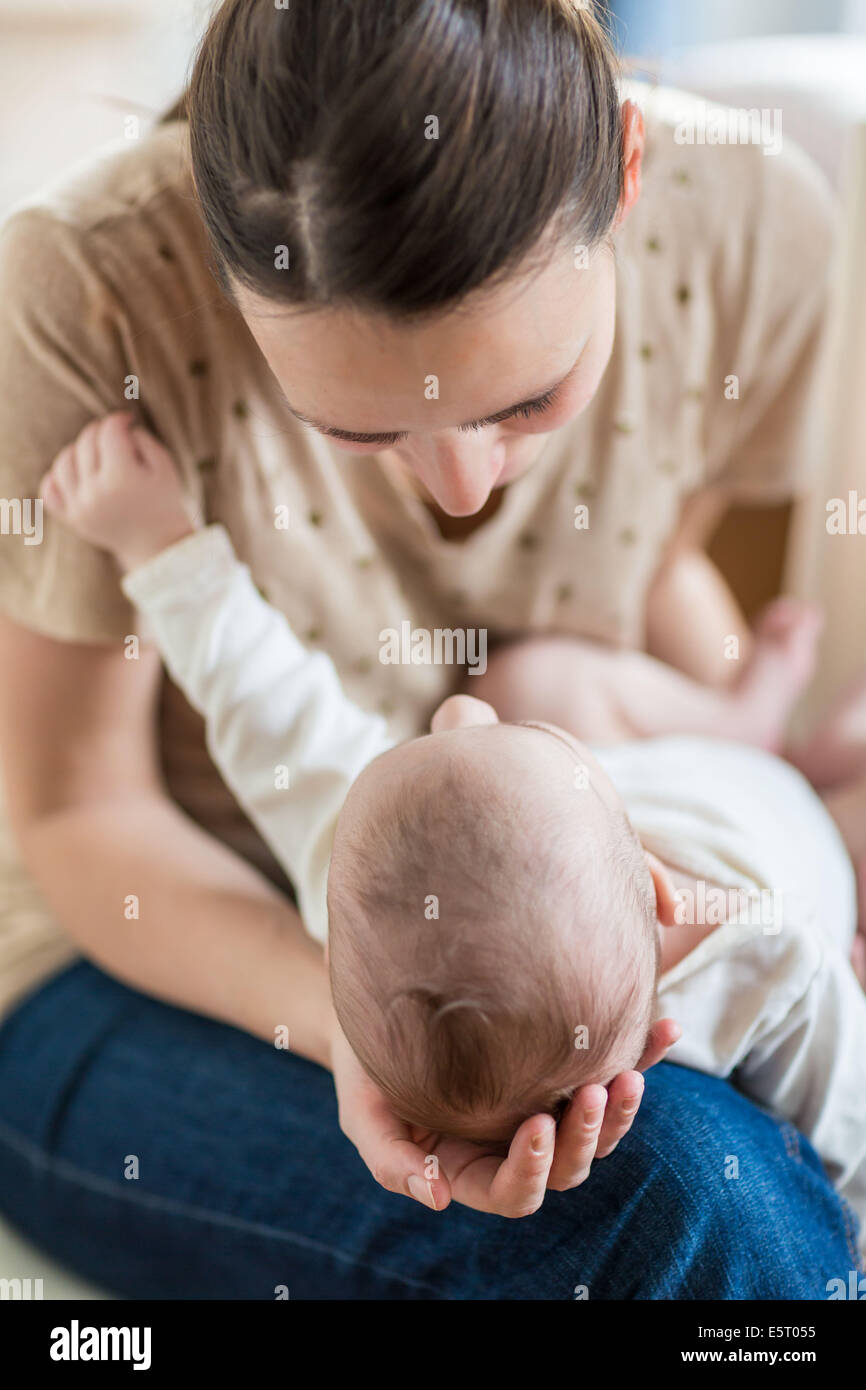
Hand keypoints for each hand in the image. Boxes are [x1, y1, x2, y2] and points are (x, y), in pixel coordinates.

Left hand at [40, 410, 196, 570]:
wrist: (157, 545)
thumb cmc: (164, 502)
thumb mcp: (164, 467)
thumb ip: (142, 440)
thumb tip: (118, 428)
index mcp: (122, 478)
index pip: (109, 432)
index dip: (118, 420)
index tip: (127, 421)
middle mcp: (96, 492)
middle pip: (87, 443)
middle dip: (101, 431)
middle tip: (115, 435)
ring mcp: (80, 507)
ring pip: (64, 461)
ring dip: (78, 449)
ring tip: (95, 452)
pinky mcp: (72, 519)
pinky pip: (49, 489)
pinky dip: (57, 476)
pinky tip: (76, 472)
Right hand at [331, 1015, 679, 1215]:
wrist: (381, 996)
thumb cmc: (367, 1060)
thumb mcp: (362, 1110)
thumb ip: (391, 1160)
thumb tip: (436, 1198)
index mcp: (473, 1166)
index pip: (515, 1191)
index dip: (531, 1169)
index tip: (534, 1125)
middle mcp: (515, 1141)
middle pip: (568, 1165)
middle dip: (585, 1136)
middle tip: (590, 1092)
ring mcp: (543, 1099)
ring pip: (597, 1126)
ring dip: (620, 1108)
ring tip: (629, 1075)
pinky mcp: (564, 1057)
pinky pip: (610, 1060)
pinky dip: (644, 1051)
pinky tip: (665, 1030)